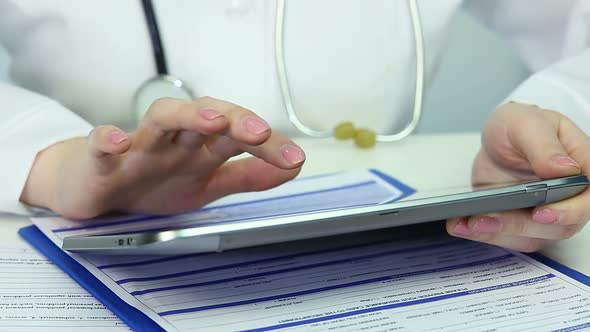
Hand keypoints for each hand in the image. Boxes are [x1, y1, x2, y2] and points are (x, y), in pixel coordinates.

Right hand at [20, 97, 305, 218]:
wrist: (94, 190)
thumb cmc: (152, 182)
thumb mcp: (208, 184)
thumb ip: (247, 176)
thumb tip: (293, 166)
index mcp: (199, 147)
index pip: (238, 136)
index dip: (268, 145)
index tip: (294, 158)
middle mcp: (174, 141)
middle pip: (206, 117)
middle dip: (235, 119)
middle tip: (260, 131)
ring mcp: (139, 147)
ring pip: (162, 118)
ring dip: (188, 115)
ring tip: (211, 120)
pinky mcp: (100, 160)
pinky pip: (99, 145)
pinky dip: (106, 140)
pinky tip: (117, 140)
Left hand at [446, 102, 589, 251]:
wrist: (499, 140)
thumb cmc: (521, 127)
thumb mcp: (528, 124)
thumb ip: (545, 147)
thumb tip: (565, 169)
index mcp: (583, 169)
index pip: (587, 199)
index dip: (569, 211)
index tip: (541, 213)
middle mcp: (570, 198)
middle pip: (558, 225)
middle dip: (519, 226)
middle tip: (487, 219)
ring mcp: (546, 214)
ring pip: (530, 236)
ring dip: (497, 234)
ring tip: (469, 223)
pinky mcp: (521, 223)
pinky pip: (506, 237)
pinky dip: (482, 234)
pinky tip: (460, 225)